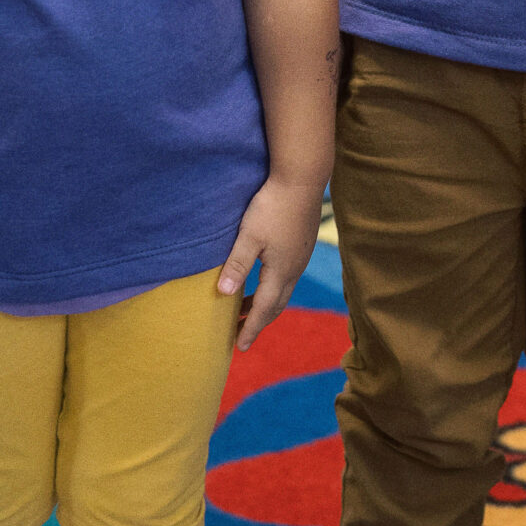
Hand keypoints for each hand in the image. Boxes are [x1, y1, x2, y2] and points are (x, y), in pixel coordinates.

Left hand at [219, 175, 324, 349]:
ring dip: (264, 304)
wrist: (302, 178)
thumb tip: (222, 295)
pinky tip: (262, 280)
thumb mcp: (249, 236)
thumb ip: (236, 265)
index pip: (263, 309)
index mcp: (281, 272)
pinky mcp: (302, 244)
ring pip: (282, 291)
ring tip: (243, 309)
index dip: (250, 329)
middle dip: (257, 321)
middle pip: (276, 305)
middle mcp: (294, 269)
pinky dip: (272, 289)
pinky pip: (286, 278)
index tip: (238, 347)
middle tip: (239, 335)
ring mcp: (300, 257)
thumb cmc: (273, 205)